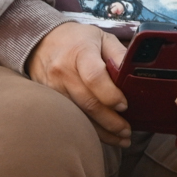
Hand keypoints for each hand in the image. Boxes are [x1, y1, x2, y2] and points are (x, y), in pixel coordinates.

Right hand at [27, 22, 130, 146]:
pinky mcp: (48, 100)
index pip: (94, 77)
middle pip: (87, 102)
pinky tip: (102, 136)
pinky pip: (69, 118)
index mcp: (80, 52)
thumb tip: (136, 72)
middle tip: (127, 131)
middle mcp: (63, 73)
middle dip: (110, 121)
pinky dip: (86, 130)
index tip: (125, 105)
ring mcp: (53, 89)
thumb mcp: (102, 37)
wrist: (40, 42)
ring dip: (100, 131)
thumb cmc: (78, 39)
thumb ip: (119, 54)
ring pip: (77, 115)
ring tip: (120, 139)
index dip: (110, 94)